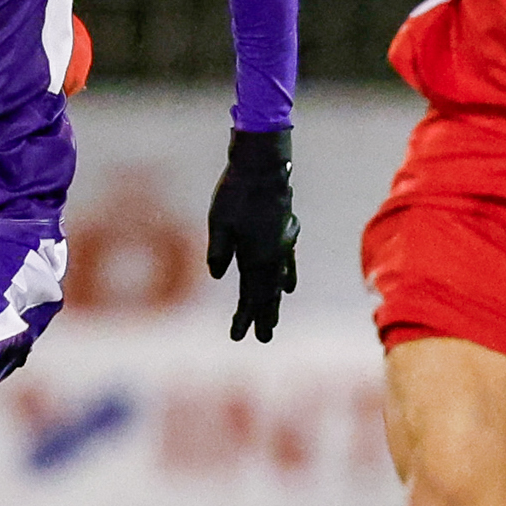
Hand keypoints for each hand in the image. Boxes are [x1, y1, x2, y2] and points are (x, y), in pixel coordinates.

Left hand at [205, 129, 298, 343]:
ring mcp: (282, 244)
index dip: (244, 318)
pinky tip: (289, 284)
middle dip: (263, 317)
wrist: (264, 166)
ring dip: (274, 301)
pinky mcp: (283, 232)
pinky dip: (286, 276)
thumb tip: (215, 275)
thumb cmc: (237, 193)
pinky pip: (286, 262)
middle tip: (263, 338)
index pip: (250, 296)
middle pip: (268, 294)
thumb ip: (219, 250)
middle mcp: (273, 256)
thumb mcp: (219, 222)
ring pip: (279, 280)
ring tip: (272, 320)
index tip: (238, 337)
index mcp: (256, 258)